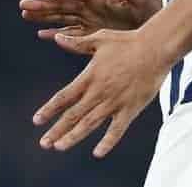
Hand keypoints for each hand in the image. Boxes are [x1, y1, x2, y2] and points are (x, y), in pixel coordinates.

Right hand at [19, 0, 160, 40]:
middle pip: (62, 4)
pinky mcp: (94, 34)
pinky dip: (57, 33)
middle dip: (43, 4)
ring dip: (44, 17)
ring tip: (25, 15)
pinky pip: (71, 33)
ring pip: (62, 17)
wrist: (159, 28)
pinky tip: (42, 34)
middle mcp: (92, 7)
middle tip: (23, 4)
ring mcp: (91, 20)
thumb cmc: (152, 10)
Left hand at [32, 28, 168, 157]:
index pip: (64, 97)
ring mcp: (114, 102)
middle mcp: (98, 92)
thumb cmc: (127, 42)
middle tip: (43, 143)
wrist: (155, 49)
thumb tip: (58, 38)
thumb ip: (77, 43)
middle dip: (57, 130)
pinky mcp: (130, 109)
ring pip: (89, 124)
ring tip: (59, 147)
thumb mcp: (99, 39)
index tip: (37, 120)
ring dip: (73, 137)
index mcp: (89, 76)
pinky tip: (97, 153)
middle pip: (73, 115)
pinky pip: (117, 130)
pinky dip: (107, 142)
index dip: (49, 109)